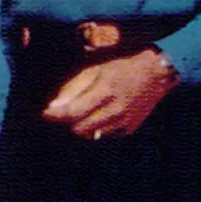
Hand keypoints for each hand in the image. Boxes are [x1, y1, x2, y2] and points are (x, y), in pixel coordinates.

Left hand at [39, 45, 173, 139]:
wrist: (155, 73)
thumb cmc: (122, 66)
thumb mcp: (96, 68)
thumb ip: (74, 87)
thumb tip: (53, 105)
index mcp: (105, 91)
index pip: (73, 112)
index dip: (55, 115)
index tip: (44, 113)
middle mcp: (115, 109)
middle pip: (79, 128)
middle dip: (68, 122)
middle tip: (66, 112)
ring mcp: (124, 120)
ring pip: (91, 135)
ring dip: (82, 126)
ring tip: (82, 113)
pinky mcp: (130, 127)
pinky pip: (105, 135)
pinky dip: (98, 129)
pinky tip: (99, 116)